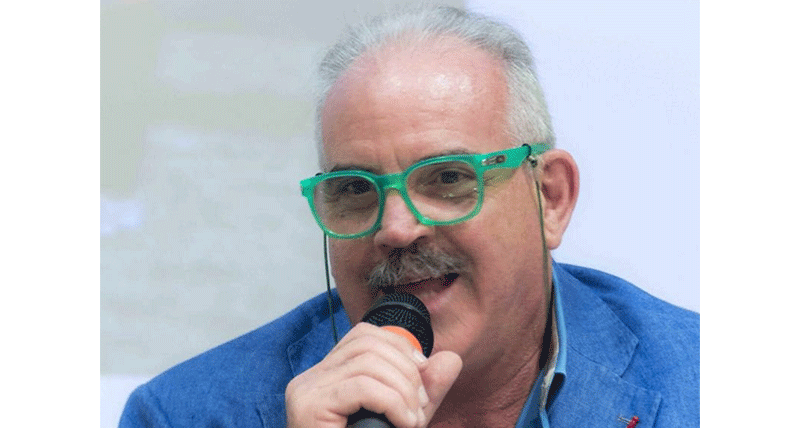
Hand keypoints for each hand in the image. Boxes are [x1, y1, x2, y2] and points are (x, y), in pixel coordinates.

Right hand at [285, 322, 461, 427]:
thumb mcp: (401, 419)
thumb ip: (423, 392)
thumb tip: (451, 359)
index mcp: (326, 377)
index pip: (362, 336)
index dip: (399, 346)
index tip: (423, 371)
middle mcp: (310, 379)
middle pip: (367, 345)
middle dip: (407, 371)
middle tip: (422, 405)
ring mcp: (306, 391)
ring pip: (368, 364)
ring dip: (403, 391)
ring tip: (413, 419)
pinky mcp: (310, 406)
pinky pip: (362, 388)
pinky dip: (393, 403)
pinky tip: (404, 423)